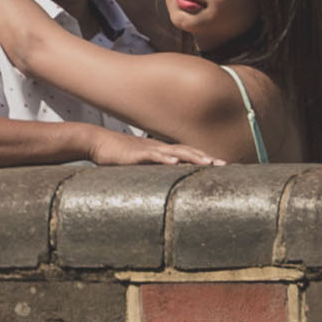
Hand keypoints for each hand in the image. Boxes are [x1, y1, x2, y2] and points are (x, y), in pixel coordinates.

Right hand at [85, 130, 219, 168]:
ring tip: (207, 163)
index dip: (205, 159)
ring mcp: (148, 149)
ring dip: (192, 156)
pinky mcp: (136, 154)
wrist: (97, 142)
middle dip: (206, 158)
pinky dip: (165, 158)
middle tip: (224, 165)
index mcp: (161, 151)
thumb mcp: (140, 163)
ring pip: (175, 152)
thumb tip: (164, 179)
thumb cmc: (117, 155)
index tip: (221, 166)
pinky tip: (174, 162)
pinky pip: (153, 155)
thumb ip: (153, 170)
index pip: (188, 154)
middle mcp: (159, 148)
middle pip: (188, 151)